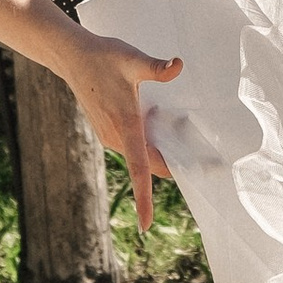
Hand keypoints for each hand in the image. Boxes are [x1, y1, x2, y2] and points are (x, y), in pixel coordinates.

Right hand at [62, 31, 180, 231]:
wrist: (72, 57)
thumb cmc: (102, 57)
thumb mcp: (131, 58)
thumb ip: (156, 67)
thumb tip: (178, 66)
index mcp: (124, 125)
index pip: (138, 169)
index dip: (144, 198)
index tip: (146, 224)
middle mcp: (116, 137)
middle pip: (150, 165)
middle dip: (175, 169)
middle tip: (210, 167)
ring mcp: (111, 136)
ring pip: (144, 156)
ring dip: (164, 155)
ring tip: (192, 147)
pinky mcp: (110, 131)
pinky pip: (137, 146)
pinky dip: (152, 145)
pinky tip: (165, 128)